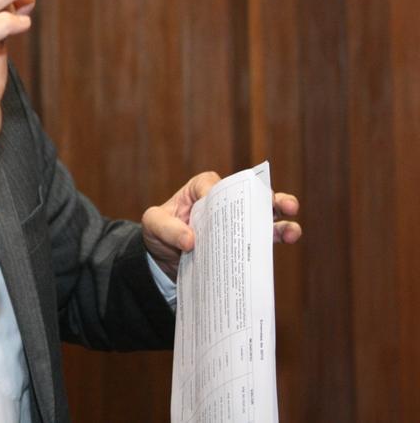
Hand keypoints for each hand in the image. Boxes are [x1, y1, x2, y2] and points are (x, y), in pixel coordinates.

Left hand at [141, 172, 301, 278]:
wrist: (162, 260)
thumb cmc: (158, 233)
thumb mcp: (153, 225)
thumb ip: (167, 229)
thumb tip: (191, 241)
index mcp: (200, 189)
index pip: (212, 185)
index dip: (219, 193)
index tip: (217, 205)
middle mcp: (223, 202)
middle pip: (250, 196)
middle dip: (271, 199)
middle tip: (287, 206)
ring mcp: (235, 223)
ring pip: (263, 218)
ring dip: (282, 223)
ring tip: (293, 232)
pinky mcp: (240, 242)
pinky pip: (260, 242)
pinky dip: (273, 243)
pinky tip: (286, 245)